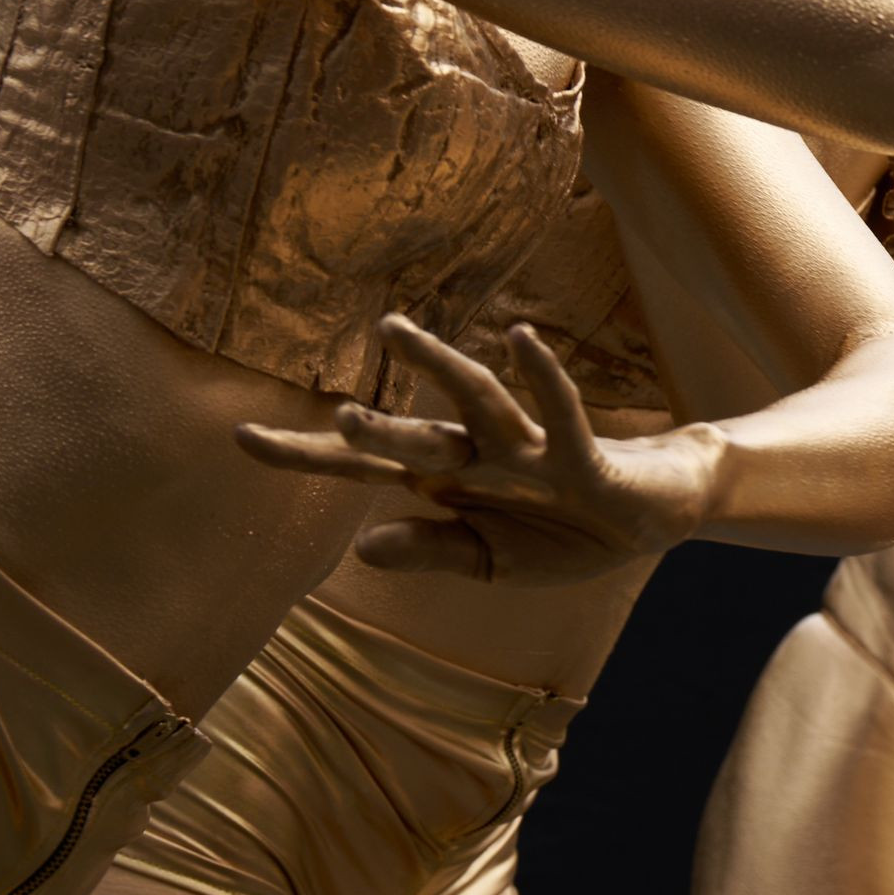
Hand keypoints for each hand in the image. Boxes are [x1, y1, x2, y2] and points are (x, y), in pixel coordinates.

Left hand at [234, 316, 721, 584]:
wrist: (653, 515)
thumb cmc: (568, 532)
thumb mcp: (491, 563)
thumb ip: (431, 551)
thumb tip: (361, 545)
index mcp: (449, 486)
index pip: (363, 468)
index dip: (306, 453)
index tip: (241, 438)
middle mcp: (479, 457)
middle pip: (412, 438)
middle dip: (372, 431)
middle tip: (330, 413)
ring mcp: (529, 451)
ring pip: (475, 402)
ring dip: (437, 368)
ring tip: (396, 331)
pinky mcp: (581, 456)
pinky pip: (558, 413)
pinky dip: (542, 378)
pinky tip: (520, 340)